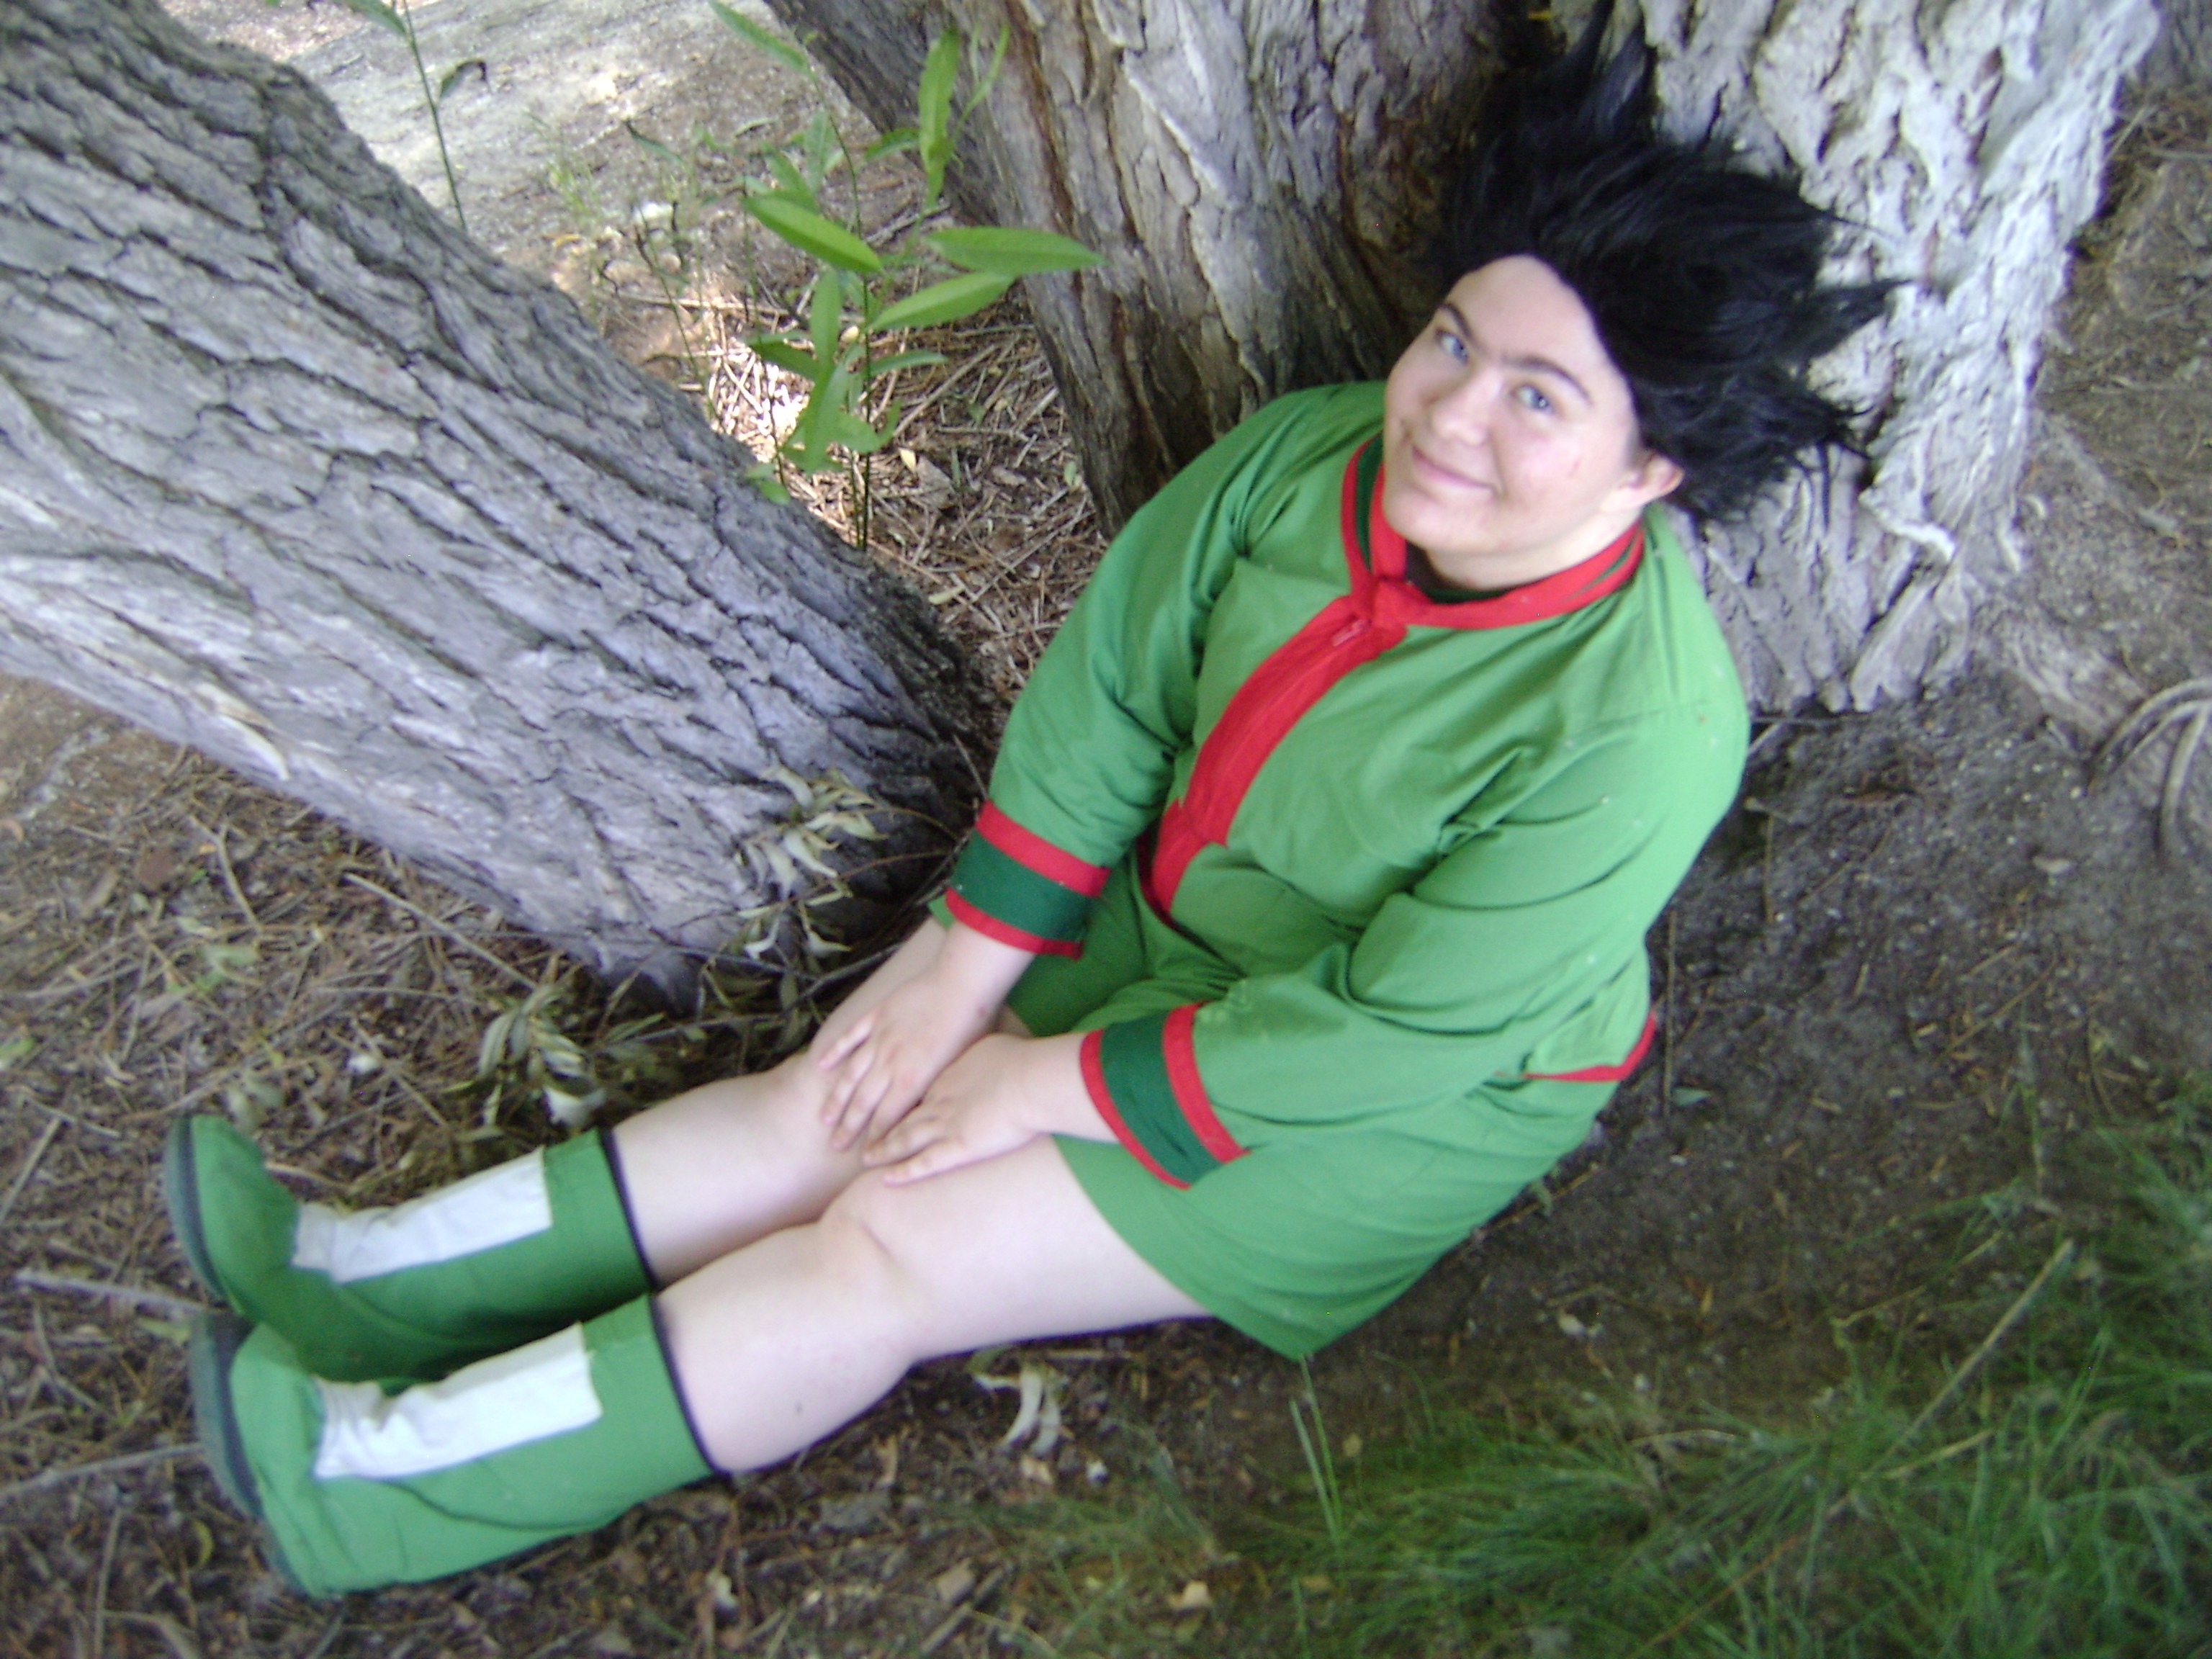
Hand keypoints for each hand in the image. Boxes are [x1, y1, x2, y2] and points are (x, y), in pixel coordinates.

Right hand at [812, 921, 1035, 1151]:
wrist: (962, 983)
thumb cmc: (971, 1026)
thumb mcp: (956, 1068)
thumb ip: (933, 1090)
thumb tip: (921, 1111)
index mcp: (912, 1080)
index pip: (887, 1119)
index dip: (875, 1140)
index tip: (865, 1156)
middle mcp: (890, 1063)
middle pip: (862, 1103)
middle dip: (848, 1128)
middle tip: (835, 1145)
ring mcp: (880, 1038)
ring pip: (851, 1074)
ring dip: (837, 1099)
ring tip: (824, 1118)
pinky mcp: (877, 1015)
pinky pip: (851, 1036)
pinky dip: (835, 1051)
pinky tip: (821, 1065)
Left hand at [865, 1033, 1101, 1184]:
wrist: (1028, 1079)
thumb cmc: (1016, 1059)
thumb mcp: (990, 1046)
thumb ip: (976, 1055)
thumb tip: (978, 1054)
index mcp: (944, 1076)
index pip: (913, 1090)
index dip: (895, 1100)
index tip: (883, 1104)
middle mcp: (937, 1100)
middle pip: (898, 1114)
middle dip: (875, 1125)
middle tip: (857, 1133)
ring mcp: (945, 1124)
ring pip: (905, 1139)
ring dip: (883, 1148)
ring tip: (865, 1157)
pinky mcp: (957, 1147)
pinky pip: (924, 1162)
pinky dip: (904, 1171)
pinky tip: (887, 1178)